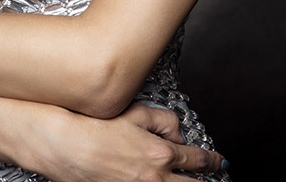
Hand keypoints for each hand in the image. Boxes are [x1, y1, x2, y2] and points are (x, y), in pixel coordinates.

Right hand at [32, 102, 225, 181]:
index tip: (219, 162)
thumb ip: (164, 119)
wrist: (67, 148)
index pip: (196, 160)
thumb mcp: (136, 112)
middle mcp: (155, 179)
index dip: (212, 161)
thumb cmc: (95, 128)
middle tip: (215, 176)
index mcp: (160, 154)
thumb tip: (177, 131)